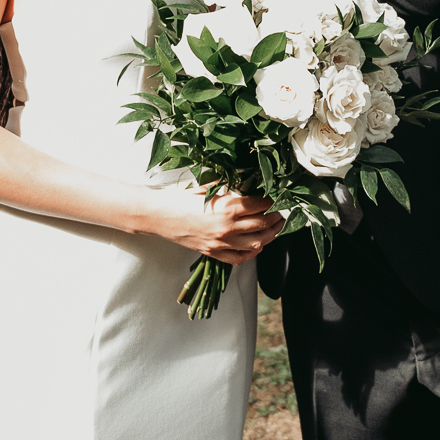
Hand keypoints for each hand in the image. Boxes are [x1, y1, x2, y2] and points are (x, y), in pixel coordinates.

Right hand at [146, 186, 283, 264]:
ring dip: (270, 235)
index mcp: (228, 207)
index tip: (278, 196)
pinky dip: (252, 253)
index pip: (262, 204)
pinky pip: (240, 258)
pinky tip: (257, 245)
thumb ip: (230, 186)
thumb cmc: (179, 197)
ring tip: (275, 227)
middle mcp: (228, 227)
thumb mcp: (207, 185)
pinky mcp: (214, 253)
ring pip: (257, 243)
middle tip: (282, 211)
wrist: (158, 215)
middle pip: (263, 224)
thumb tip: (249, 182)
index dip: (273, 200)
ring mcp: (222, 243)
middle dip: (276, 217)